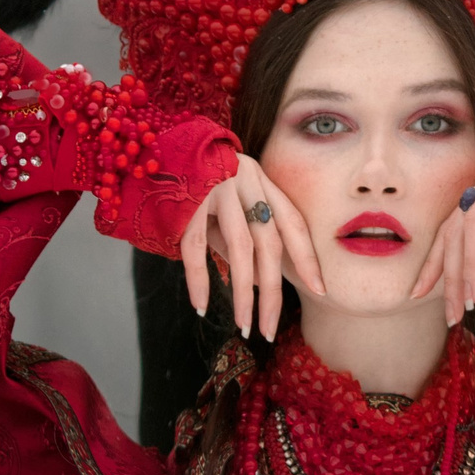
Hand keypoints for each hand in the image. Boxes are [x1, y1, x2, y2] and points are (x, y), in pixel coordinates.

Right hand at [180, 154, 325, 339]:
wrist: (154, 145)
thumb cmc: (194, 179)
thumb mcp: (226, 205)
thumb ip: (242, 238)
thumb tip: (256, 283)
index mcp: (261, 179)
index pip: (293, 223)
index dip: (308, 258)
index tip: (319, 290)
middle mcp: (246, 181)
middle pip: (269, 244)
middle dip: (273, 292)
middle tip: (270, 329)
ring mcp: (217, 187)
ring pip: (240, 249)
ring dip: (243, 294)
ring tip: (244, 326)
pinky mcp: (186, 198)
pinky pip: (196, 247)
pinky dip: (200, 280)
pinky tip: (202, 306)